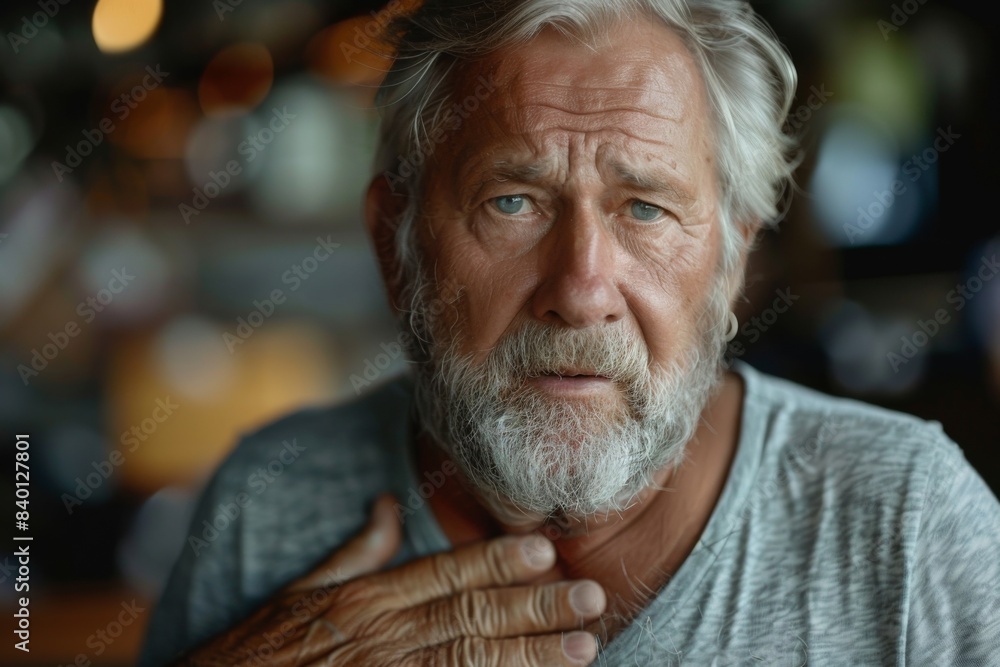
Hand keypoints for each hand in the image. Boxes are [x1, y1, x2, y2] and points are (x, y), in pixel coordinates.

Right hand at [174, 493, 605, 665]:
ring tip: (583, 647)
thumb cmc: (255, 652)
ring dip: (530, 656)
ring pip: (469, 662)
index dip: (498, 561)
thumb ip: (354, 552)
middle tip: (589, 596)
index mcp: (363, 600)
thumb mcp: (300, 591)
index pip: (443, 572)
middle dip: (535, 607)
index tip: (544, 550)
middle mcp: (380, 637)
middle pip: (470, 616)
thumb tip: (390, 505)